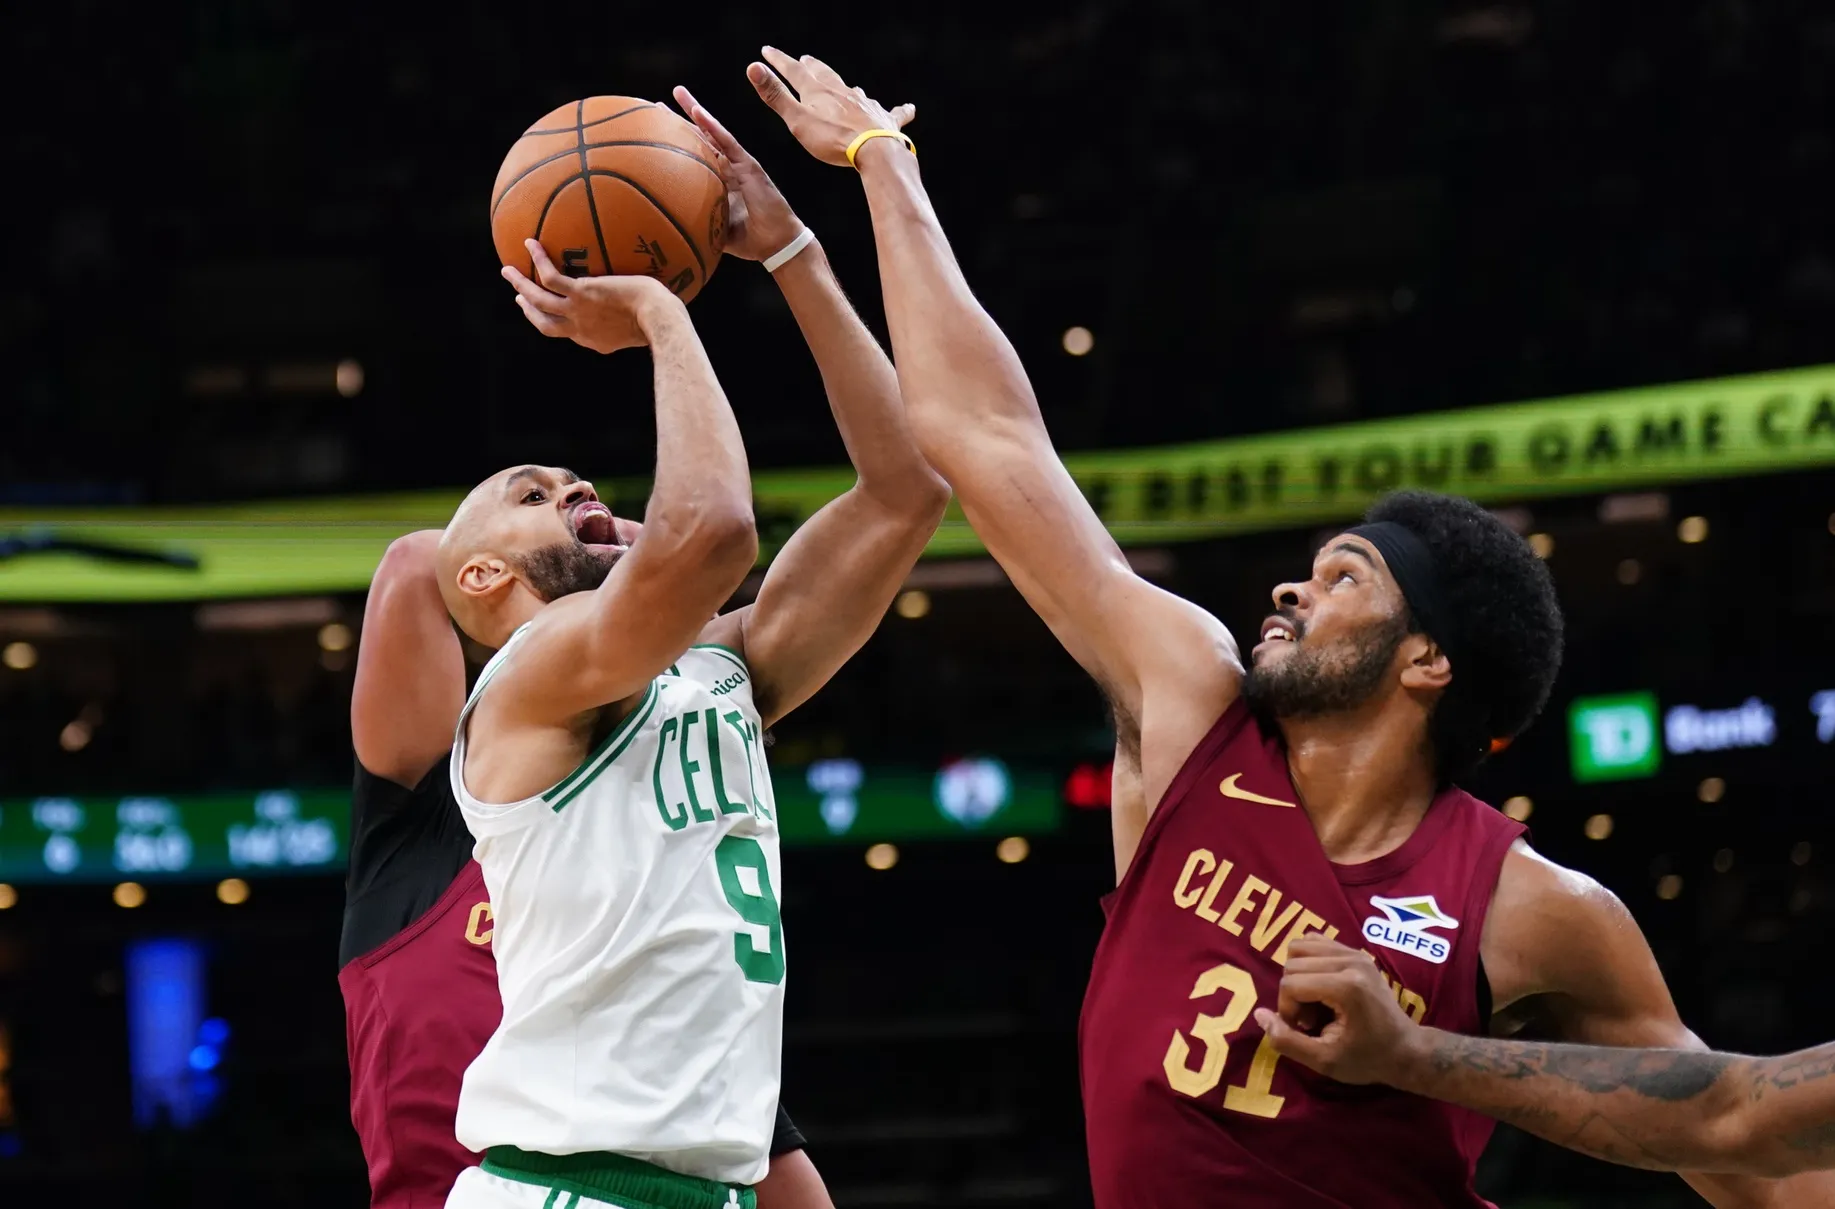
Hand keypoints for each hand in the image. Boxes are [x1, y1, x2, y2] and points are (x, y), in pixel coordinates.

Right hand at [500, 240, 682, 353]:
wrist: (659, 320)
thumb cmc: (663, 321)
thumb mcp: (648, 326)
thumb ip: (640, 319)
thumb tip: (653, 305)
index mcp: (594, 340)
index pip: (569, 333)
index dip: (556, 324)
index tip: (551, 314)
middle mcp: (580, 330)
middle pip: (544, 324)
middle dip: (529, 312)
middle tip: (518, 298)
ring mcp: (577, 312)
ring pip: (538, 300)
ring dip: (520, 285)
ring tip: (507, 270)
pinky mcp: (580, 294)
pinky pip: (549, 276)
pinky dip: (537, 259)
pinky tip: (529, 242)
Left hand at [671, 85, 801, 260]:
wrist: (777, 245)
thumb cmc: (751, 240)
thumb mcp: (716, 231)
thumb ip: (697, 224)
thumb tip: (668, 229)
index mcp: (720, 182)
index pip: (695, 156)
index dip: (677, 143)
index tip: (654, 131)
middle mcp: (728, 169)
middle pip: (701, 138)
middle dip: (680, 120)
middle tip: (656, 106)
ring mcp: (739, 164)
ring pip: (712, 133)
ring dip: (695, 112)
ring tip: (678, 93)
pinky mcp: (748, 165)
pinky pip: (727, 142)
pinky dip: (712, 126)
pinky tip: (697, 112)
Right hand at [747, 47, 914, 167]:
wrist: (875, 150)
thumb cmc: (833, 139)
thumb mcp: (797, 119)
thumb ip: (775, 95)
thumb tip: (752, 67)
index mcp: (818, 91)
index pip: (794, 70)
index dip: (779, 61)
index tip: (767, 51)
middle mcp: (842, 92)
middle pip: (824, 75)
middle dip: (812, 68)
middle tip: (805, 60)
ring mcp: (865, 104)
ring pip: (853, 90)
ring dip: (845, 87)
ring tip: (844, 85)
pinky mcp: (885, 119)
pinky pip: (894, 112)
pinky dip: (900, 110)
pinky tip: (910, 108)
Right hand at [1252, 937, 1424, 1085]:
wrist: (1406, 1050)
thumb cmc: (1367, 1060)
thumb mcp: (1324, 1061)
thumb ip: (1286, 1041)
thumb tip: (1258, 1014)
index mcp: (1346, 987)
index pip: (1290, 983)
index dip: (1288, 1010)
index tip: (1305, 1030)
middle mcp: (1351, 961)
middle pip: (1292, 963)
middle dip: (1293, 993)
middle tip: (1312, 1019)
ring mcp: (1356, 952)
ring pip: (1300, 946)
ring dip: (1299, 975)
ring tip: (1316, 1001)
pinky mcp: (1357, 952)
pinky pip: (1316, 942)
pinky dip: (1309, 962)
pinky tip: (1321, 987)